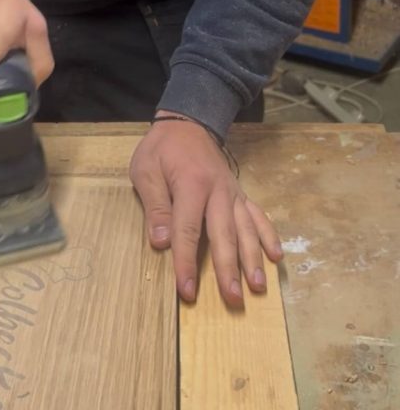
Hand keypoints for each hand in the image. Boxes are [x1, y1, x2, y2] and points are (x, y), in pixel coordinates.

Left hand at [129, 116, 281, 304]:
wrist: (188, 122)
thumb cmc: (162, 149)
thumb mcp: (146, 170)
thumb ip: (155, 206)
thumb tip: (160, 243)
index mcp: (191, 184)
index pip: (188, 230)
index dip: (187, 263)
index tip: (187, 292)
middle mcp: (218, 190)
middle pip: (224, 234)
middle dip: (228, 269)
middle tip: (233, 300)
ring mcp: (233, 192)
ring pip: (246, 229)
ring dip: (253, 259)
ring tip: (258, 287)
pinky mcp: (240, 194)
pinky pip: (258, 215)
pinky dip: (268, 236)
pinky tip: (276, 257)